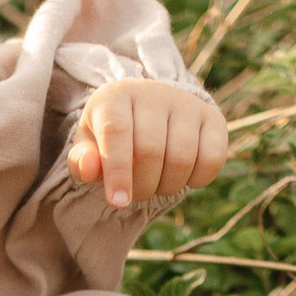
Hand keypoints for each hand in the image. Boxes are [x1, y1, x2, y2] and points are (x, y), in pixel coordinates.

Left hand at [66, 76, 229, 216]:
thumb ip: (82, 161)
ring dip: (167, 186)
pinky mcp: (213, 118)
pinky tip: (183, 177)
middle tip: (135, 193)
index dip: (117, 171)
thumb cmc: (113, 136)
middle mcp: (153, 94)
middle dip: (141, 186)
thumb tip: (89, 168)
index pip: (117, 132)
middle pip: (150, 151)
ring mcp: (187, 104)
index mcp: (116, 97)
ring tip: (156, 184)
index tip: (118, 201)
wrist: (150, 110)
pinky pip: (212, 159)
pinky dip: (197, 180)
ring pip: (182, 158)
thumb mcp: (90, 146)